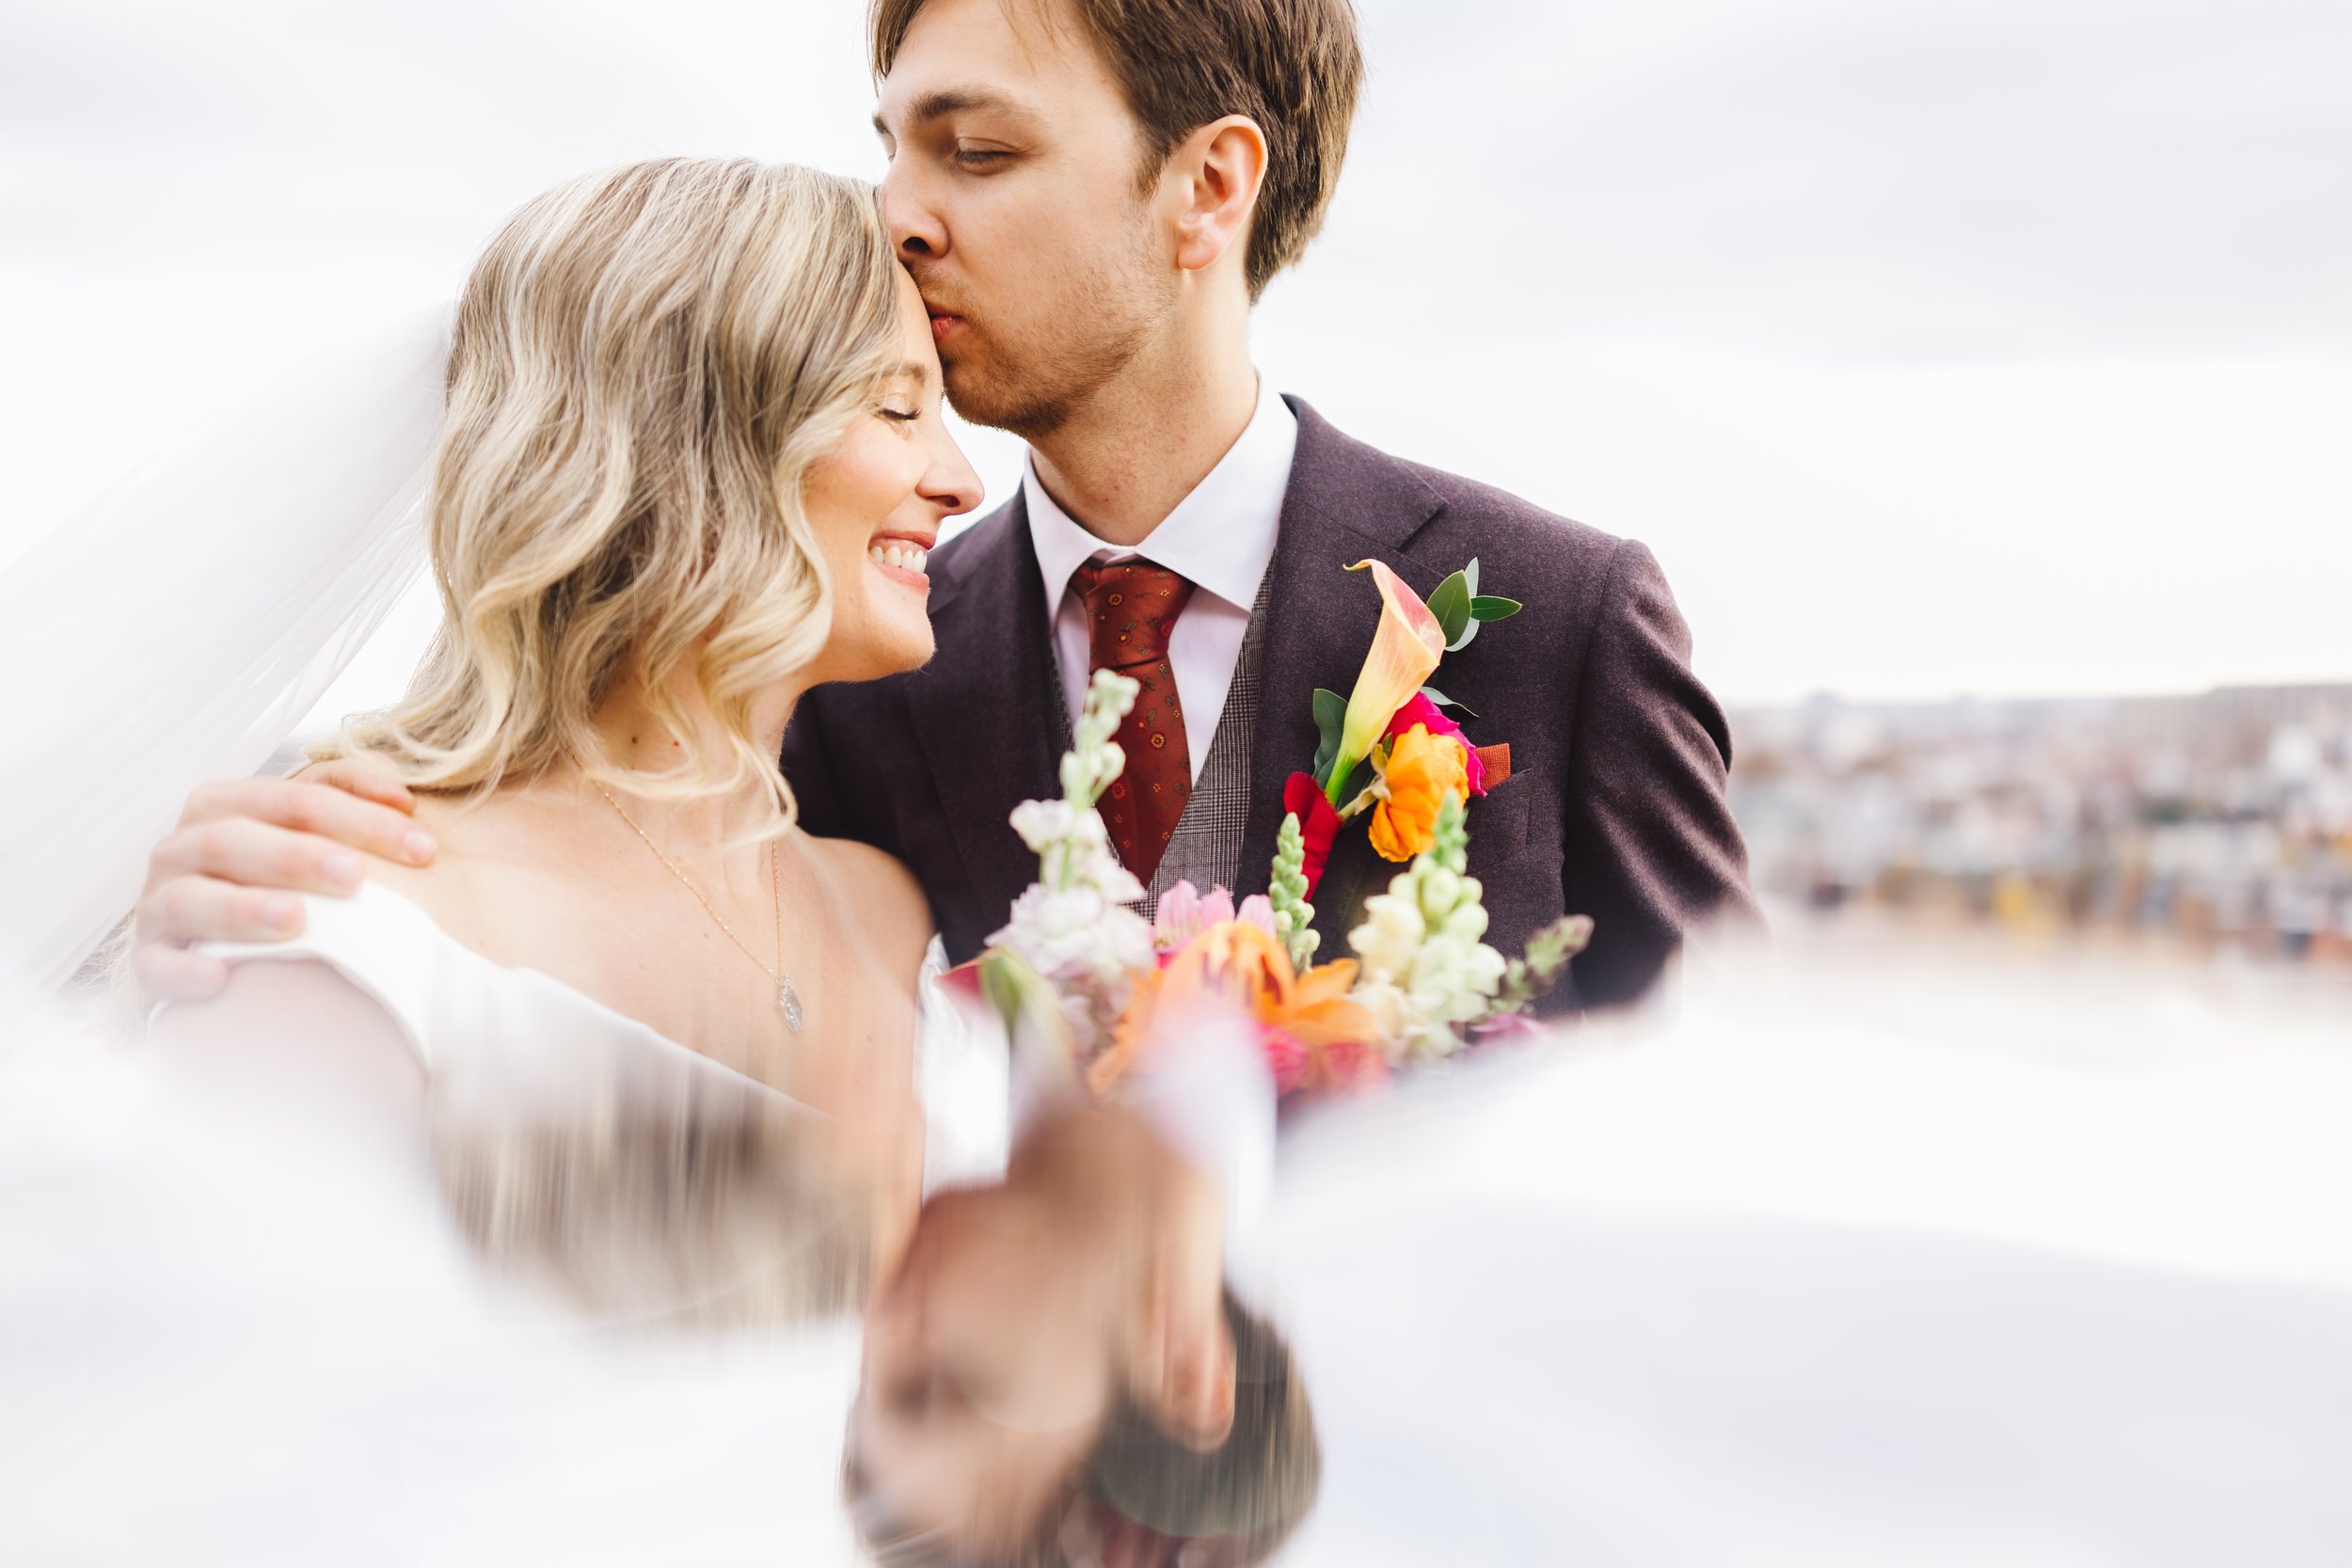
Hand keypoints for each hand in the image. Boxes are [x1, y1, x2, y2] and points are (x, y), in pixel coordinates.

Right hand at [133, 757, 435, 1000]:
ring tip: (296, 920)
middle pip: (235, 838)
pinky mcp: (148, 960)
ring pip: (189, 897)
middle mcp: (184, 848)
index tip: (424, 848)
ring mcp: (160, 904)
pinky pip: (155, 965)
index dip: (360, 817)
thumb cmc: (279, 882)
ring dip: (242, 908)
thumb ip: (351, 802)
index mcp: (227, 807)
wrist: (222, 955)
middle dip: (298, 854)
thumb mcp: (312, 835)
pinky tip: (221, 980)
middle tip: (356, 876)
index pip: (295, 799)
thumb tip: (404, 799)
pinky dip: (184, 971)